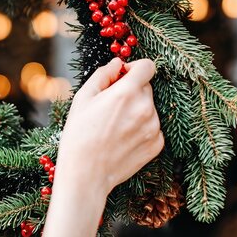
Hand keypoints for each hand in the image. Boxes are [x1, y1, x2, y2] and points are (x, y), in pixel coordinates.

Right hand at [44, 58, 162, 236]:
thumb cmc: (79, 134)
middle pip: (146, 87)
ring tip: (114, 127)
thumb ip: (103, 74)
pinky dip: (141, 128)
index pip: (148, 66)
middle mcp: (146, 108)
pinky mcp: (158, 144)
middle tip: (110, 107)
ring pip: (149, 108)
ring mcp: (154, 128)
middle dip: (131, 91)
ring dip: (136, 110)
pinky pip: (152, 127)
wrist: (86, 174)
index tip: (123, 77)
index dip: (134, 68)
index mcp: (127, 92)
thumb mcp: (83, 98)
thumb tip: (118, 63)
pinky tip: (122, 139)